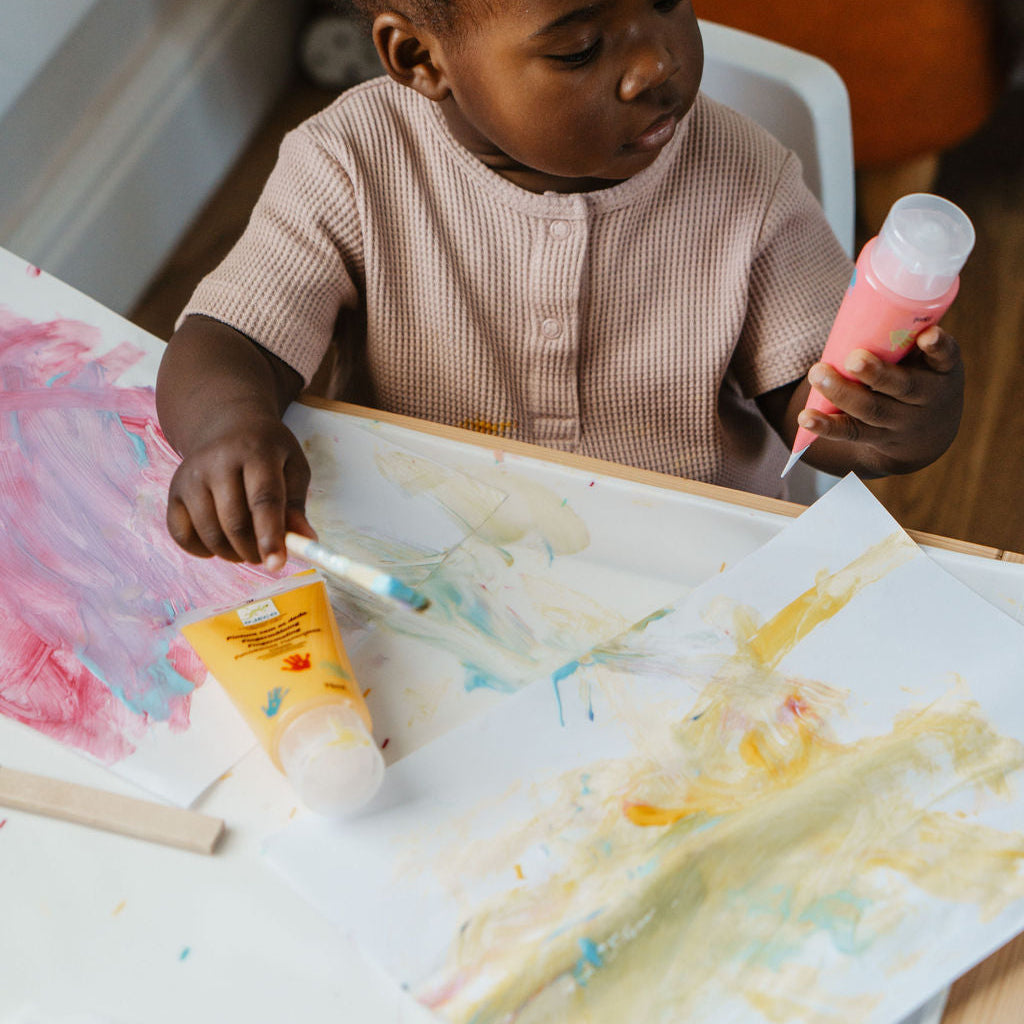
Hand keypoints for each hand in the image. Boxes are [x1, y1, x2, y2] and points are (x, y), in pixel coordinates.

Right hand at [165, 409, 315, 570]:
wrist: (226, 427)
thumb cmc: (268, 453)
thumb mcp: (293, 468)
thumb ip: (297, 506)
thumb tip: (306, 542)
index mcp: (256, 452)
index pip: (263, 500)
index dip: (270, 536)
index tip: (277, 565)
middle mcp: (217, 462)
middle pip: (234, 522)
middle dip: (253, 551)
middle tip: (265, 556)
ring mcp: (190, 477)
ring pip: (209, 534)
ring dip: (232, 554)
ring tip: (247, 548)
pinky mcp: (173, 492)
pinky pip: (182, 535)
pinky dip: (202, 550)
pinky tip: (220, 542)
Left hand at [797, 327, 963, 475]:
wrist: (927, 433)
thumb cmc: (918, 375)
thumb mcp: (927, 358)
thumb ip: (903, 332)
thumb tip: (863, 287)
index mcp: (942, 370)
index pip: (946, 356)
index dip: (938, 347)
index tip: (928, 335)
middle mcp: (925, 398)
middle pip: (902, 387)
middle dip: (877, 373)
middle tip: (853, 358)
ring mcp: (900, 422)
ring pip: (872, 410)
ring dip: (842, 393)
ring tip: (817, 374)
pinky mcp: (875, 439)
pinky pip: (850, 433)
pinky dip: (827, 426)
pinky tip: (805, 418)